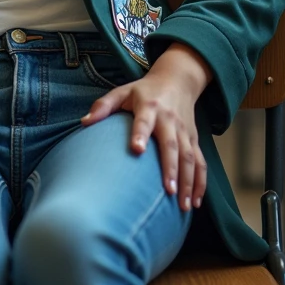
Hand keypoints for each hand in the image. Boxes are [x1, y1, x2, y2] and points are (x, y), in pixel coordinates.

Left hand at [81, 43, 210, 210]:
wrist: (176, 80)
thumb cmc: (143, 90)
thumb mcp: (122, 91)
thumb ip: (104, 105)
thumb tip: (84, 122)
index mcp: (149, 106)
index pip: (144, 121)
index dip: (141, 134)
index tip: (136, 150)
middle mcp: (169, 119)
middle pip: (172, 145)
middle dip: (171, 168)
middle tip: (167, 191)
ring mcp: (184, 131)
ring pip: (189, 156)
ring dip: (188, 181)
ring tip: (183, 205)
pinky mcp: (193, 139)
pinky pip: (200, 162)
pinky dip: (200, 181)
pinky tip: (196, 201)